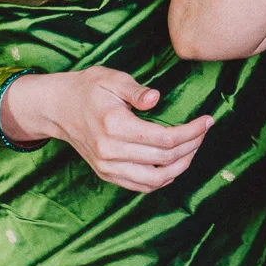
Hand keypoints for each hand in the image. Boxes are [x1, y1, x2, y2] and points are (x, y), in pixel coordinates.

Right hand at [9, 67, 212, 192]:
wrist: (57, 108)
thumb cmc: (87, 88)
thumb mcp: (110, 78)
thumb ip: (136, 90)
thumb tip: (157, 98)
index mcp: (114, 127)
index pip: (164, 139)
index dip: (192, 132)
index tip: (207, 120)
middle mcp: (110, 152)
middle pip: (164, 160)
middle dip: (192, 146)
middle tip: (204, 131)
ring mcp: (107, 167)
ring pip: (156, 180)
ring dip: (181, 166)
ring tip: (194, 147)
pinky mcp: (107, 174)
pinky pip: (141, 187)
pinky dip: (163, 179)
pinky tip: (176, 163)